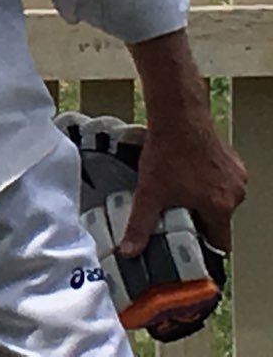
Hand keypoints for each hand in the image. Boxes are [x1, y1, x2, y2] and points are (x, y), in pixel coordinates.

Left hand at [121, 115, 245, 255]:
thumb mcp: (149, 194)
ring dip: (202, 198)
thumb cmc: (168, 151)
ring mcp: (235, 175)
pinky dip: (208, 180)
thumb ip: (140, 226)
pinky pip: (222, 180)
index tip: (190, 243)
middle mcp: (234, 193)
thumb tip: (130, 250)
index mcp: (220, 207)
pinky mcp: (232, 160)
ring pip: (220, 199)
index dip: (203, 244)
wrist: (177, 116)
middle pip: (219, 220)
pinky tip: (188, 171)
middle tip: (176, 209)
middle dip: (198, 218)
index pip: (220, 242)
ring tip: (179, 186)